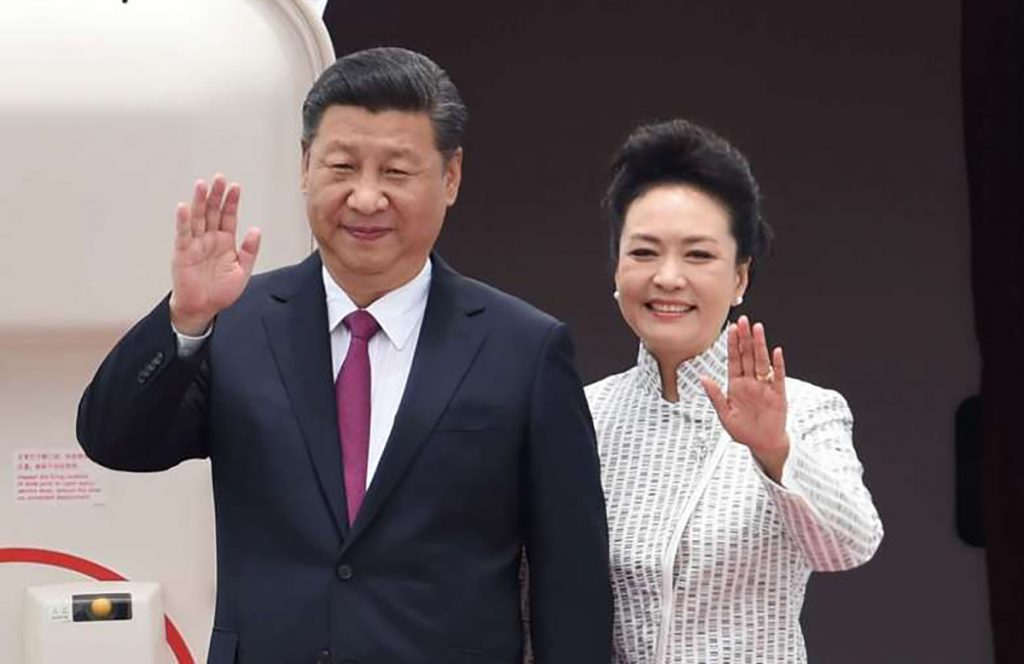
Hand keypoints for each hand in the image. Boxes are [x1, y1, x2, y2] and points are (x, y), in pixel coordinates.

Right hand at [169, 175, 260, 334]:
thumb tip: (256, 230)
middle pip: (212, 212)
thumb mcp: (242, 271)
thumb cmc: (220, 291)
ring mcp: (195, 244)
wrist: (203, 308)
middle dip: (216, 195)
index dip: (231, 202)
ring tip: (202, 185)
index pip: (228, 217)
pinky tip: (184, 208)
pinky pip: (183, 234)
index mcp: (225, 242)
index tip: (235, 187)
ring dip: (199, 202)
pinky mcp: (183, 252)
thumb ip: (249, 251)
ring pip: (198, 218)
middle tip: (219, 178)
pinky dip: (183, 221)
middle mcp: (209, 239)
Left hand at [700, 316, 789, 480]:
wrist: (762, 445)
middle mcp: (751, 382)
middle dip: (745, 338)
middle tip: (743, 320)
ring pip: (762, 362)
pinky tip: (776, 352)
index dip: (733, 344)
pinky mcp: (778, 395)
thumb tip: (703, 378)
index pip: (734, 360)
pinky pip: (778, 377)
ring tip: (758, 329)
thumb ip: (715, 395)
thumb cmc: (744, 431)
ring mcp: (765, 387)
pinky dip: (778, 365)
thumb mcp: (725, 414)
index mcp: (737, 385)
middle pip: (748, 356)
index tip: (731, 328)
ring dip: (760, 345)